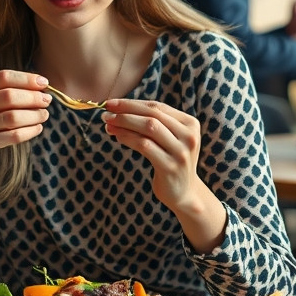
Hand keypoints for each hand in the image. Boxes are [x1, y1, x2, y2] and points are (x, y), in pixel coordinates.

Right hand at [0, 70, 50, 172]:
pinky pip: (14, 135)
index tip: (44, 83)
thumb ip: (9, 90)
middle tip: (47, 100)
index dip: (26, 78)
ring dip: (34, 114)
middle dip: (33, 97)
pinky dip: (31, 130)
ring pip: (13, 117)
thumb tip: (42, 84)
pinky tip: (38, 128)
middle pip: (9, 96)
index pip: (3, 77)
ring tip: (44, 114)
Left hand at [102, 98, 207, 213]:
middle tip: (105, 111)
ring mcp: (181, 152)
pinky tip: (117, 136)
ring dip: (124, 123)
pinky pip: (145, 146)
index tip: (111, 103)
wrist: (183, 193)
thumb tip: (116, 111)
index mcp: (190, 124)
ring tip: (107, 123)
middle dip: (126, 110)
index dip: (132, 103)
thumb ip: (150, 124)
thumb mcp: (166, 139)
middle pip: (152, 114)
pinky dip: (128, 138)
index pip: (157, 106)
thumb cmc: (169, 161)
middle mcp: (189, 136)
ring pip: (149, 127)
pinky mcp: (170, 166)